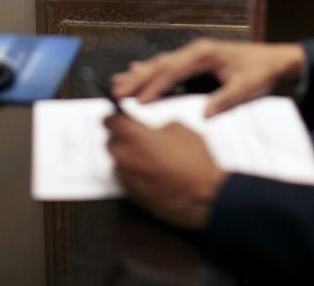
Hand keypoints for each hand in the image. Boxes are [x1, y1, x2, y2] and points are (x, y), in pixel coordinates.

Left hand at [105, 113, 225, 229]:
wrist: (203, 196)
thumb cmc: (195, 164)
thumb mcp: (182, 130)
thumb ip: (160, 126)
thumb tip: (156, 130)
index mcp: (135, 137)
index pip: (110, 121)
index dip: (115, 117)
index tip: (117, 118)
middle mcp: (126, 157)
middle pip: (110, 142)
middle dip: (122, 138)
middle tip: (138, 138)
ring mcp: (127, 178)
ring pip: (118, 162)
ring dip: (127, 157)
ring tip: (149, 158)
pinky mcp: (132, 195)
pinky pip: (125, 179)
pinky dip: (133, 174)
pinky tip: (151, 173)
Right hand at [113, 38, 305, 116]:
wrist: (273, 60)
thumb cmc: (260, 72)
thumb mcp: (247, 88)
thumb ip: (225, 99)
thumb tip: (204, 114)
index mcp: (204, 54)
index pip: (173, 71)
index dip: (154, 87)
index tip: (138, 102)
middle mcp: (195, 51)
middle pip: (160, 65)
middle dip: (138, 80)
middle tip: (117, 93)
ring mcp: (193, 54)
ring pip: (160, 63)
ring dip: (139, 74)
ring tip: (118, 83)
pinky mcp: (194, 60)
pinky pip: (167, 65)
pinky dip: (150, 70)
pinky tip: (135, 72)